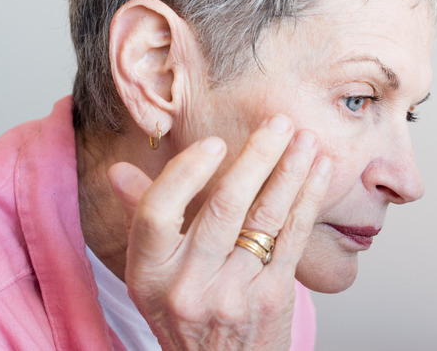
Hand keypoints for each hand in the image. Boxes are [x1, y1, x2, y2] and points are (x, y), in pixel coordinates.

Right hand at [107, 114, 331, 349]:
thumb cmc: (185, 312)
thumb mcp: (152, 274)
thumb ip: (141, 218)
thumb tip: (118, 170)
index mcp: (150, 273)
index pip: (157, 213)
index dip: (185, 172)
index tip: (214, 142)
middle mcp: (188, 285)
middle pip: (224, 207)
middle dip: (257, 157)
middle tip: (277, 122)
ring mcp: (234, 293)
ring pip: (266, 216)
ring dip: (290, 170)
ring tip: (305, 138)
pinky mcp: (273, 298)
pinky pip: (293, 237)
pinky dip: (307, 199)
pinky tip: (317, 171)